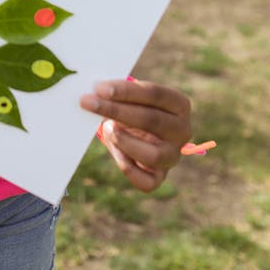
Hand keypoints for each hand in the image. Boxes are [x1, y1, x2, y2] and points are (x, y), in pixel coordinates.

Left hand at [80, 78, 191, 192]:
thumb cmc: (131, 108)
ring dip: (123, 140)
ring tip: (105, 127)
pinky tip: (114, 150)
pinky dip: (127, 167)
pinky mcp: (160, 176)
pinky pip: (146, 181)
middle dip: (116, 110)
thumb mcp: (131, 97)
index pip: (155, 94)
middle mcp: (182, 131)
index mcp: (180, 104)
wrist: (137, 132)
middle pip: (151, 120)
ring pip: (153, 155)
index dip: (126, 91)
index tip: (100, 88)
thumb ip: (119, 93)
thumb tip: (95, 92)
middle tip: (88, 103)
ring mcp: (173, 156)